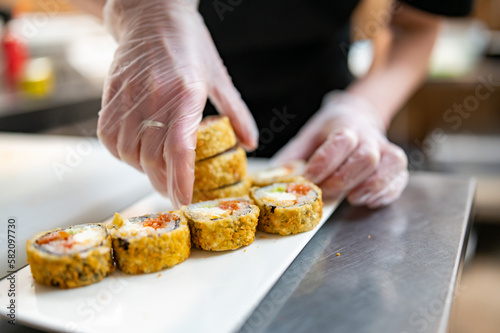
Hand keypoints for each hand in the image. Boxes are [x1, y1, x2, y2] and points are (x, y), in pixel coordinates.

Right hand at [97, 0, 257, 207]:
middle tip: (175, 194)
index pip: (179, 148)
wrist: (151, 14)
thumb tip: (251, 143)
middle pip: (153, 157)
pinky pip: (109, 137)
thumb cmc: (189, 44)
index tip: (184, 200)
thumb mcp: (219, 77)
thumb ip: (236, 113)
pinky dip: (122, 154)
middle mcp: (154, 96)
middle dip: (164, 183)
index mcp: (186, 92)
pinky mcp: (110, 94)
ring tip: (158, 174)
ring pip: (129, 151)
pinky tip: (136, 154)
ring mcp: (128, 96)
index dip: (181, 180)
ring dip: (143, 171)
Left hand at [273, 91, 407, 207]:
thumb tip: (272, 177)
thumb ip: (292, 156)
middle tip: (326, 192)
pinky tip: (369, 201)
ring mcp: (386, 148)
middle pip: (366, 157)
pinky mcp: (396, 164)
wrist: (358, 115)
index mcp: (344, 125)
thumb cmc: (329, 131)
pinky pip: (400, 177)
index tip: (309, 178)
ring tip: (352, 199)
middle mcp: (368, 135)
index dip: (325, 163)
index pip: (340, 141)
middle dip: (344, 178)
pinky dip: (387, 192)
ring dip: (371, 186)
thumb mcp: (307, 136)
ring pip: (390, 164)